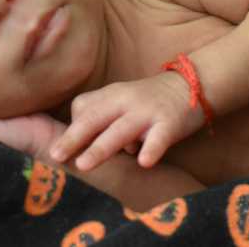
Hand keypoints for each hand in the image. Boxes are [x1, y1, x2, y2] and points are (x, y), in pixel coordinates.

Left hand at [49, 72, 203, 171]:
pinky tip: (144, 163)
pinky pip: (159, 137)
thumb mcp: (122, 101)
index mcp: (111, 95)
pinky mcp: (170, 122)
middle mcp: (126, 101)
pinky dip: (152, 149)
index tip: (62, 150)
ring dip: (101, 147)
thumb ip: (101, 118)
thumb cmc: (151, 101)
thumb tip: (76, 145)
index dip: (72, 128)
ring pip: (121, 130)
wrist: (194, 83)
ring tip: (83, 165)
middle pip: (95, 118)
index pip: (83, 108)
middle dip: (73, 137)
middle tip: (55, 156)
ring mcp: (148, 111)